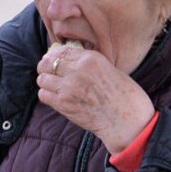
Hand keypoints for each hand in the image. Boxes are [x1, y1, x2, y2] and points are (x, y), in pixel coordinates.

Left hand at [37, 45, 155, 153]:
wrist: (128, 120)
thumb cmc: (124, 96)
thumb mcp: (109, 69)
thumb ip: (89, 64)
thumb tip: (69, 61)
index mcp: (91, 59)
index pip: (61, 51)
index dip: (53, 56)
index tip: (52, 60)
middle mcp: (77, 70)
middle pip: (47, 63)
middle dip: (45, 68)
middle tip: (47, 72)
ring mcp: (68, 87)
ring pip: (42, 79)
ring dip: (45, 82)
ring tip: (52, 86)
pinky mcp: (63, 104)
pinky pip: (43, 95)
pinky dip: (46, 95)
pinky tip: (54, 97)